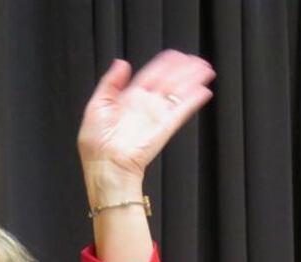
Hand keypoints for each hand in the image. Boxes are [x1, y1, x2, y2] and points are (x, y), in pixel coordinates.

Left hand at [78, 50, 214, 192]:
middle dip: (183, 71)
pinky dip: (192, 100)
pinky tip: (202, 91)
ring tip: (204, 70)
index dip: (164, 65)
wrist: (106, 167)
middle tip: (196, 61)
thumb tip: (121, 63)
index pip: (150, 77)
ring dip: (192, 81)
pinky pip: (181, 111)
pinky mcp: (164, 128)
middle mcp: (145, 108)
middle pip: (168, 83)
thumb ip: (110, 83)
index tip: (176, 56)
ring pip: (178, 94)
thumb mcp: (96, 105)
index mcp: (128, 101)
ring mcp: (156, 117)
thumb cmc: (96, 145)